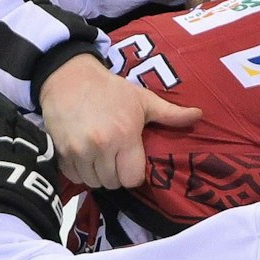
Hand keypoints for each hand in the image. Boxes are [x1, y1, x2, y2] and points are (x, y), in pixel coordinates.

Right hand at [38, 55, 200, 188]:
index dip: (134, 173)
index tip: (132, 162)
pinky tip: (85, 156)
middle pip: (113, 183)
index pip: (132, 178)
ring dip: (98, 175)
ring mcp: (78, 151)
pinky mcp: (61, 152)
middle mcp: (101, 147)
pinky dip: (80, 172)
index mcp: (124, 135)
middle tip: (116, 158)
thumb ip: (170, 113)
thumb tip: (199, 115)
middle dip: (116, 174)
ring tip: (100, 157)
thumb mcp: (142, 99)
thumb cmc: (110, 90)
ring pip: (93, 182)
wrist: (68, 77)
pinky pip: (73, 177)